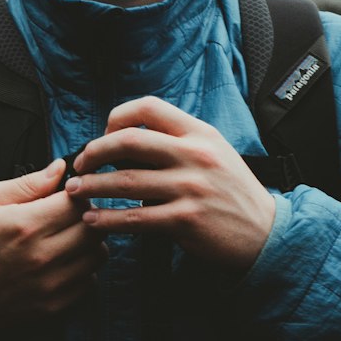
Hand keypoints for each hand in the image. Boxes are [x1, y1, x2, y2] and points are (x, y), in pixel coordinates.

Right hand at [0, 159, 105, 340]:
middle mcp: (42, 256)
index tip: (66, 192)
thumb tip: (59, 168)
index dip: (76, 192)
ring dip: (89, 241)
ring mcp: (48, 286)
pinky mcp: (50, 308)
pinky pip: (88, 283)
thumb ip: (26, 183)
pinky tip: (63, 261)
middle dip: (87, 214)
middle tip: (69, 213)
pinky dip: (83, 268)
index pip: (77, 201)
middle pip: (93, 227)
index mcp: (24, 224)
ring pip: (97, 255)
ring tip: (68, 236)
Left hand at [65, 96, 275, 269]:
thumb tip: (129, 142)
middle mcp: (194, 155)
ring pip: (125, 181)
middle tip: (79, 163)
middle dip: (95, 151)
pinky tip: (93, 220)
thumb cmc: (232, 192)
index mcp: (199, 133)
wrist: (265, 233)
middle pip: (129, 141)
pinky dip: (108, 219)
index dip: (117, 117)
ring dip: (92, 186)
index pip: (148, 107)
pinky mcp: (185, 220)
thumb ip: (178, 142)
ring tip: (75, 191)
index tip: (103, 135)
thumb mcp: (213, 152)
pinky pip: (135, 218)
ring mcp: (190, 187)